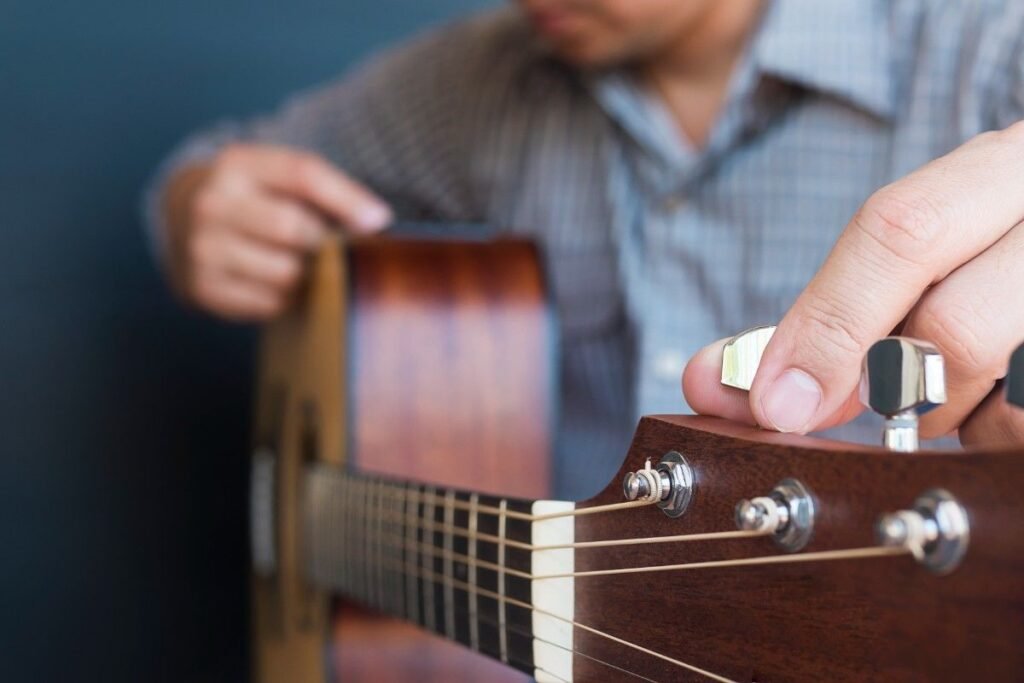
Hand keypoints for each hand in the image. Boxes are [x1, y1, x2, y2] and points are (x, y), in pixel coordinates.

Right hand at [163, 144, 391, 319]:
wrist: (185, 221)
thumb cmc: (256, 199)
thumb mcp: (280, 178)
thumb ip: (326, 189)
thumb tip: (376, 220)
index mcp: (238, 164)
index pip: (302, 173)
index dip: (347, 198)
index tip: (379, 220)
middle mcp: (212, 203)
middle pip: (294, 228)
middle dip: (321, 242)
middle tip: (327, 246)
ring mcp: (203, 248)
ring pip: (286, 273)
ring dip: (306, 275)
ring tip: (299, 263)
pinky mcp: (203, 288)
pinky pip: (271, 303)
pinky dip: (285, 298)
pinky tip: (275, 282)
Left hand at [683, 122, 1023, 446]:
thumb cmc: (987, 260)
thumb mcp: (921, 253)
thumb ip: (825, 310)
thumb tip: (711, 379)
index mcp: (1010, 165)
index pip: (901, 230)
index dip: (827, 325)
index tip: (776, 401)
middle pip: (951, 328)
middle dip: (890, 387)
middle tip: (882, 396)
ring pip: (1004, 394)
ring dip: (949, 416)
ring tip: (955, 388)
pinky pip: (1022, 427)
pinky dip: (990, 432)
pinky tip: (994, 401)